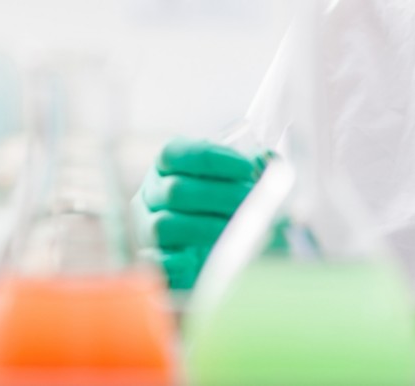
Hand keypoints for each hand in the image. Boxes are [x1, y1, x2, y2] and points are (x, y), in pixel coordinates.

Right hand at [133, 137, 265, 289]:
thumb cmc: (224, 205)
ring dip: (205, 228)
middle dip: (219, 196)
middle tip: (250, 203)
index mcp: (166, 166)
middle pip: (175, 190)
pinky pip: (157, 260)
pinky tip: (200, 259)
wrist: (216, 251)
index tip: (248, 168)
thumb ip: (252, 167)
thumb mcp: (239, 180)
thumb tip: (269, 159)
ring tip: (235, 230)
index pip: (175, 153)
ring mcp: (146, 227)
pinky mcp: (152, 259)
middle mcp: (150, 193)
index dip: (212, 159)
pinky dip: (179, 261)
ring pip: (164, 225)